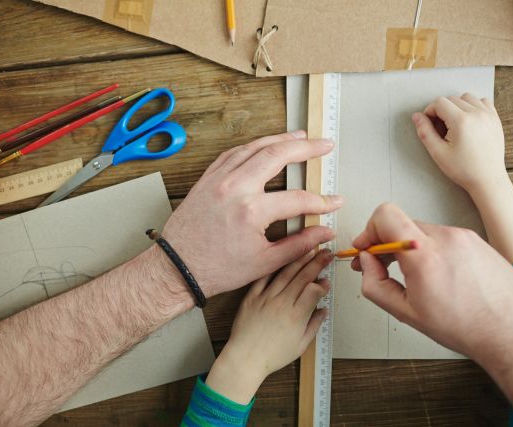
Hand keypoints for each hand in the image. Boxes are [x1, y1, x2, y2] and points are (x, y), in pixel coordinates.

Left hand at [161, 131, 342, 296]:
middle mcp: (235, 188)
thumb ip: (300, 244)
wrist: (178, 268)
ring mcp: (218, 180)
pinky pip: (233, 153)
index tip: (334, 201)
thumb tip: (325, 233)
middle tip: (324, 144)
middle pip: (277, 155)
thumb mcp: (264, 262)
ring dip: (280, 139)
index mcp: (251, 211)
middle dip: (306, 148)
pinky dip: (253, 146)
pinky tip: (265, 144)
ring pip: (254, 147)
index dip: (322, 201)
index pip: (298, 199)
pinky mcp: (207, 179)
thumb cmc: (215, 269)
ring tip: (300, 136)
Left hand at [205, 249, 331, 403]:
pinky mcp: (252, 297)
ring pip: (285, 273)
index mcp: (296, 316)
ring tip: (308, 249)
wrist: (245, 358)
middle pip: (303, 277)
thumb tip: (324, 310)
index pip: (314, 290)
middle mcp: (282, 303)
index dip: (323, 283)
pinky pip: (264, 277)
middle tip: (326, 253)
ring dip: (299, 259)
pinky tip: (280, 257)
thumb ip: (314, 325)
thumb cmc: (273, 356)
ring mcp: (266, 298)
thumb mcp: (300, 345)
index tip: (327, 281)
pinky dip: (273, 267)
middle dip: (317, 262)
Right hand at [351, 203, 512, 361]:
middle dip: (386, 243)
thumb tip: (367, 264)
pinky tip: (437, 275)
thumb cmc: (467, 327)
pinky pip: (443, 238)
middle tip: (381, 266)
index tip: (366, 248)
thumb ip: (376, 285)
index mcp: (424, 256)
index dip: (368, 231)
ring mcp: (463, 236)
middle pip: (401, 224)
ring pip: (421, 232)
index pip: (385, 216)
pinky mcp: (476, 240)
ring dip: (410, 248)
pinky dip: (432, 251)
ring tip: (414, 276)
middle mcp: (445, 238)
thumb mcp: (407, 313)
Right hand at [412, 93, 506, 194]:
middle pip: (451, 99)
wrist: (487, 179)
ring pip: (467, 97)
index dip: (429, 112)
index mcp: (461, 121)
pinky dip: (473, 106)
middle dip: (442, 110)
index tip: (429, 125)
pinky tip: (468, 121)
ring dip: (457, 106)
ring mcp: (488, 115)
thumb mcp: (438, 153)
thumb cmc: (463, 169)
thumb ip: (425, 132)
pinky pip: (482, 101)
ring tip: (455, 124)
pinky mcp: (495, 119)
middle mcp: (476, 114)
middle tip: (441, 129)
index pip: (439, 102)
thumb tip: (417, 116)